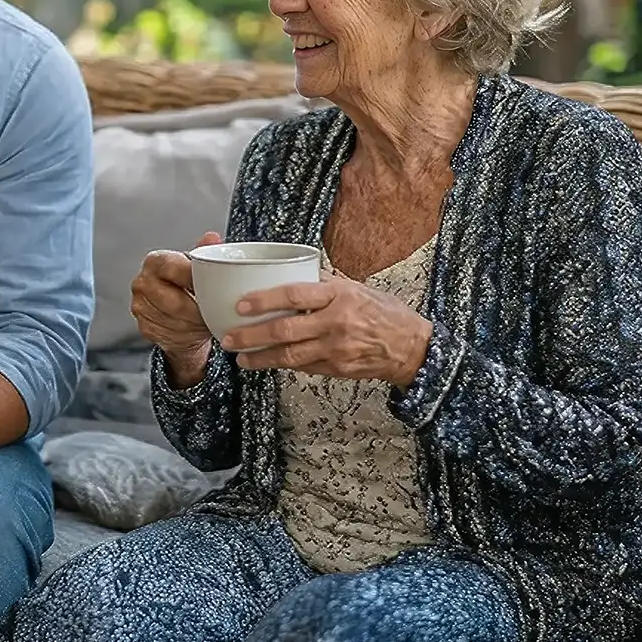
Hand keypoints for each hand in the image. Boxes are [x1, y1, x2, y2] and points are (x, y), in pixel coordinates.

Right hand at [131, 231, 220, 359]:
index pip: (172, 268)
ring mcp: (140, 306)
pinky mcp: (144, 327)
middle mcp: (142, 283)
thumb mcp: (195, 266)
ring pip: (174, 321)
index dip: (192, 279)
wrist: (175, 311)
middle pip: (174, 301)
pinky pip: (169, 334)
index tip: (211, 287)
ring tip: (208, 319)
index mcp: (155, 262)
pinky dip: (186, 334)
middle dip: (197, 310)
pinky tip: (195, 328)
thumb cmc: (187, 285)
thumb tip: (212, 237)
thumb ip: (204, 252)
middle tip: (214, 311)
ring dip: (194, 323)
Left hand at [219, 272, 432, 387]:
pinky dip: (283, 365)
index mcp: (338, 295)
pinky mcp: (337, 369)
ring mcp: (336, 348)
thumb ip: (324, 283)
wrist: (412, 347)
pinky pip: (303, 367)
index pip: (294, 294)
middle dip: (252, 335)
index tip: (241, 304)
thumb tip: (291, 272)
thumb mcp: (356, 288)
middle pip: (285, 329)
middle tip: (229, 338)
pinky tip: (266, 362)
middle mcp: (336, 322)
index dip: (264, 300)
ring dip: (261, 357)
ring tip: (240, 357)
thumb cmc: (382, 313)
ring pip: (290, 355)